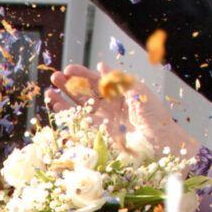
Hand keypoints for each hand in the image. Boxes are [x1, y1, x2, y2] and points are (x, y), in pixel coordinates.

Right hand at [47, 63, 200, 157]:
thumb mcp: (140, 94)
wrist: (161, 144)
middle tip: (55, 76)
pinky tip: (55, 106)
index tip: (69, 70)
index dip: (82, 74)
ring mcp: (101, 118)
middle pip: (84, 91)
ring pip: (77, 106)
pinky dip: (66, 115)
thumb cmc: (156, 118)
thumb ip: (120, 82)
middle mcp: (108, 103)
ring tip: (50, 91)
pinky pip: (79, 122)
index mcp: (118, 91)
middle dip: (69, 83)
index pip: (96, 79)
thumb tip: (102, 67)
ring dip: (63, 98)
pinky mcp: (98, 132)